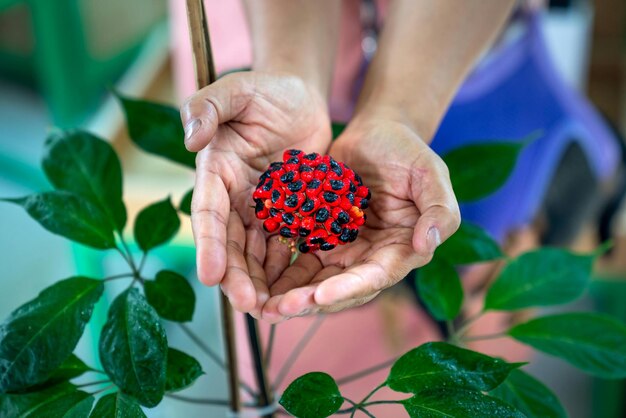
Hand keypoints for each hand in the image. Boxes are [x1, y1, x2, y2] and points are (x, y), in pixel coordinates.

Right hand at [181, 72, 331, 315]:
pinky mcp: (287, 213)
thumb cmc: (263, 90)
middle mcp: (233, 197)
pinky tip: (297, 291)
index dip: (209, 245)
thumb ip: (208, 107)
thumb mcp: (235, 89)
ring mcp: (260, 208)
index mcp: (216, 173)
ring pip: (257, 254)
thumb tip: (191, 138)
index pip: (208, 214)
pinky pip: (285, 246)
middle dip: (238, 277)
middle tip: (250, 306)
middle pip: (232, 244)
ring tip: (274, 310)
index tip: (210, 276)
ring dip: (262, 282)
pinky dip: (288, 269)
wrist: (298, 97)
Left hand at [261, 117, 460, 321]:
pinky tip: (256, 278)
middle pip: (340, 289)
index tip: (319, 296)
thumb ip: (439, 209)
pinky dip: (281, 272)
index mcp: (401, 250)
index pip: (375, 277)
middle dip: (310, 302)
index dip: (348, 289)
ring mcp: (345, 250)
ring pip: (316, 282)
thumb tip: (425, 245)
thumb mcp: (432, 174)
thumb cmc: (408, 151)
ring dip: (290, 296)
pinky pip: (300, 261)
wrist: (376, 134)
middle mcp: (372, 258)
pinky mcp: (322, 238)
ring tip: (260, 304)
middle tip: (278, 310)